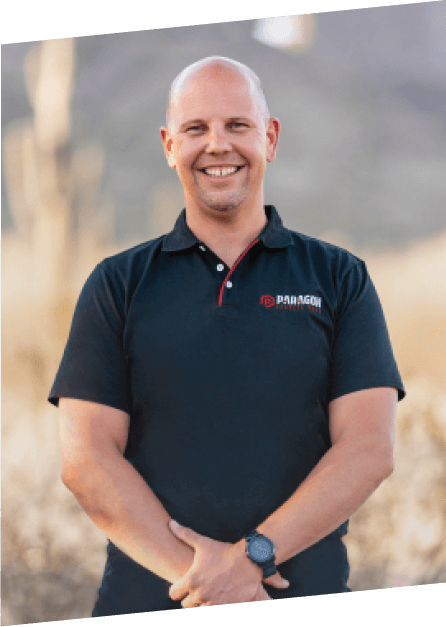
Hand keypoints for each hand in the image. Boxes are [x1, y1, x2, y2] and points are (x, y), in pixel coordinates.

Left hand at [168, 520, 288, 607]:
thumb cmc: (223, 550)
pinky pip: (214, 610)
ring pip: (200, 609)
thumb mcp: (203, 542)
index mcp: (191, 580)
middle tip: (198, 587)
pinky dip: (215, 604)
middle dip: (190, 597)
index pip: (173, 594)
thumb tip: (171, 523)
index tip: (183, 583)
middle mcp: (200, 595)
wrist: (248, 560)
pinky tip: (220, 596)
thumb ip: (184, 534)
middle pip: (186, 605)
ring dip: (203, 603)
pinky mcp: (225, 606)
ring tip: (209, 592)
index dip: (177, 588)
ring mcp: (213, 603)